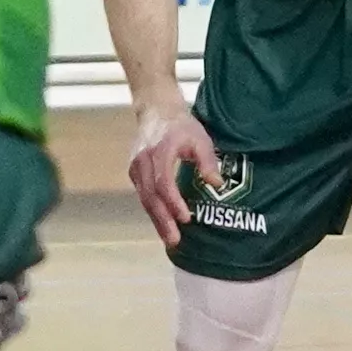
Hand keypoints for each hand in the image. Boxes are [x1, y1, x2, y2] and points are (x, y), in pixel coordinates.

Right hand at [124, 104, 222, 249]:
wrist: (156, 110)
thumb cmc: (181, 126)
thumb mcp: (200, 138)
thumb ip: (208, 161)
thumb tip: (217, 185)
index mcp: (160, 150)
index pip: (163, 182)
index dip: (173, 202)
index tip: (186, 217)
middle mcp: (143, 161)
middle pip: (151, 196)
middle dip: (163, 220)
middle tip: (175, 239)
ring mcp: (135, 168)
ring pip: (145, 199)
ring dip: (157, 220)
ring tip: (170, 238)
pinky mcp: (134, 173)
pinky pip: (143, 196)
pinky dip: (153, 211)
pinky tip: (163, 224)